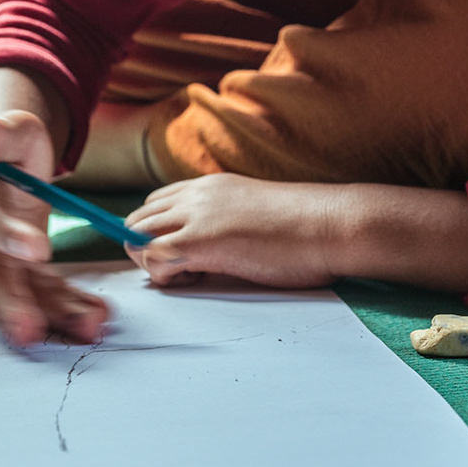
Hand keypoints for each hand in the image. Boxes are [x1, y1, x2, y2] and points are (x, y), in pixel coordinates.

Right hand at [0, 68, 107, 347]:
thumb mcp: (14, 129)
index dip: (7, 234)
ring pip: (20, 291)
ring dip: (49, 314)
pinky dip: (67, 307)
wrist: (13, 162)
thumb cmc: (13, 145)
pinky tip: (94, 315)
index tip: (38, 249)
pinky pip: (43, 293)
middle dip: (12, 302)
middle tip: (32, 328)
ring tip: (85, 327)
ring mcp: (0, 259)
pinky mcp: (22, 272)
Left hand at [123, 175, 345, 289]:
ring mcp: (197, 214)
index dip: (157, 233)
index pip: (155, 204)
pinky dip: (165, 276)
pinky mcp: (202, 240)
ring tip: (194, 275)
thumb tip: (207, 252)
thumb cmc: (305, 229)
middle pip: (137, 220)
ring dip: (154, 262)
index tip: (181, 257)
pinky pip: (153, 258)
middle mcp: (197, 194)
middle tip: (184, 271)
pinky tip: (199, 279)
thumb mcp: (252, 215)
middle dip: (147, 250)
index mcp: (211, 187)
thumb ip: (224, 224)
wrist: (331, 224)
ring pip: (137, 237)